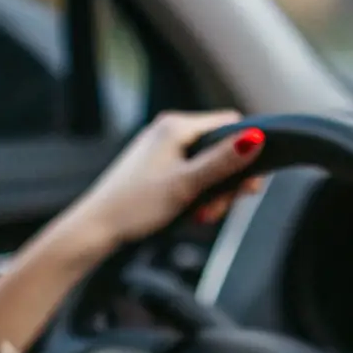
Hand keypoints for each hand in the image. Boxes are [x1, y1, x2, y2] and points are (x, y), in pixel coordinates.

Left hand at [69, 110, 264, 252]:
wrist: (96, 228)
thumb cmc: (135, 206)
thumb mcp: (186, 185)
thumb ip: (222, 162)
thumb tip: (256, 139)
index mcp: (176, 126)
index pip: (230, 124)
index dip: (245, 152)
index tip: (246, 186)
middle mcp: (169, 131)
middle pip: (220, 149)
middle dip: (226, 182)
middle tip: (218, 209)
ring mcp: (161, 149)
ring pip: (206, 166)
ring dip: (211, 193)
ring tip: (200, 216)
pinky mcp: (156, 167)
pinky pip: (190, 175)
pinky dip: (196, 195)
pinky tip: (189, 213)